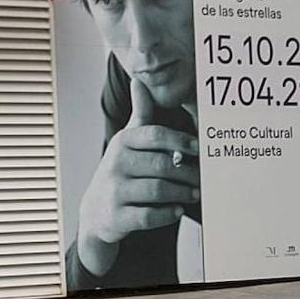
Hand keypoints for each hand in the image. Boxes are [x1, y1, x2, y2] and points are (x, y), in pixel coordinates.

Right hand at [78, 79, 199, 248]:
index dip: (181, 141)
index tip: (201, 148)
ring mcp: (115, 191)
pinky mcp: (117, 216)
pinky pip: (149, 216)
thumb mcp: (127, 141)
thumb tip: (140, 81)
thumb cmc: (120, 171)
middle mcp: (115, 164)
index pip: (155, 135)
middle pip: (163, 165)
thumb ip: (140, 114)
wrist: (96, 210)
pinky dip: (167, 214)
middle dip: (188, 173)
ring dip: (182, 193)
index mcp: (122, 142)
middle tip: (203, 178)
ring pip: (159, 191)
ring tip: (193, 193)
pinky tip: (176, 210)